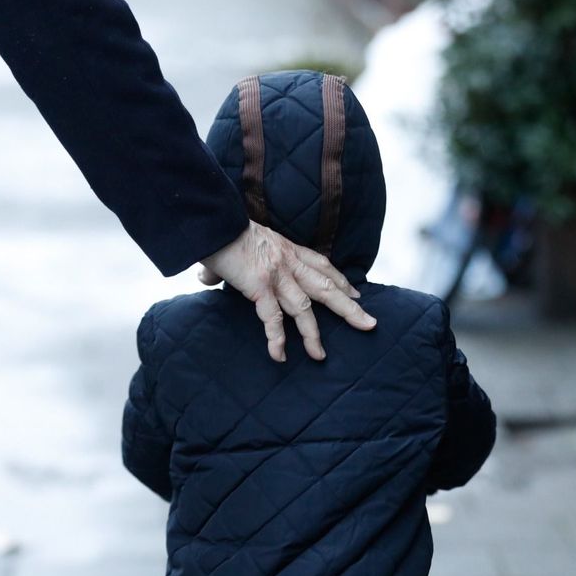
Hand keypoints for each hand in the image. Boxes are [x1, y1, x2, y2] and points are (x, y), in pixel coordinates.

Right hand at [200, 221, 375, 361]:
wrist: (214, 219)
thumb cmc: (220, 229)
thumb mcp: (236, 242)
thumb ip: (228, 264)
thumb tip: (207, 276)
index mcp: (286, 248)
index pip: (321, 265)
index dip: (340, 280)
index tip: (354, 293)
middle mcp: (288, 261)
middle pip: (326, 287)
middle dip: (348, 307)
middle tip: (368, 323)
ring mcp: (277, 274)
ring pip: (304, 309)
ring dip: (313, 334)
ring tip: (320, 355)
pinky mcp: (260, 286)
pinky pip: (273, 318)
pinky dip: (277, 339)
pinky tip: (280, 355)